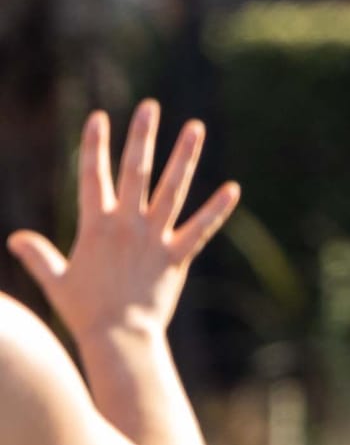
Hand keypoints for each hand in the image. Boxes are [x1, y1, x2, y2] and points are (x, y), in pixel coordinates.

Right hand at [9, 105, 238, 344]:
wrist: (118, 338)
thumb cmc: (85, 312)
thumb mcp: (55, 280)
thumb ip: (38, 256)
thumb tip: (16, 239)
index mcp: (96, 225)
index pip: (93, 174)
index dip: (94, 143)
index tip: (98, 117)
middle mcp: (127, 225)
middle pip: (135, 171)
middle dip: (142, 136)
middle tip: (150, 107)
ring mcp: (154, 238)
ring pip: (172, 189)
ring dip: (184, 157)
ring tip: (196, 128)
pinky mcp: (177, 257)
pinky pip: (200, 229)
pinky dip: (217, 210)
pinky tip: (233, 189)